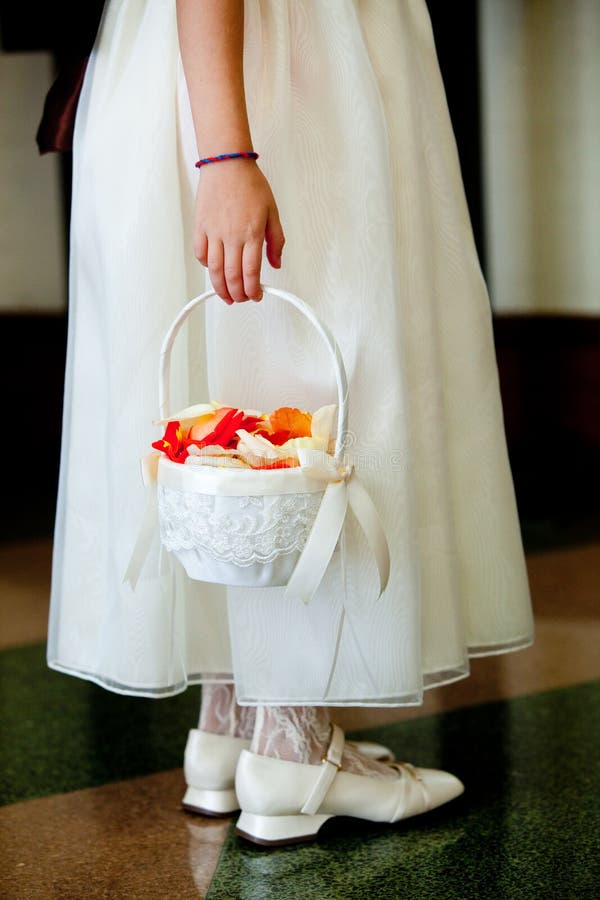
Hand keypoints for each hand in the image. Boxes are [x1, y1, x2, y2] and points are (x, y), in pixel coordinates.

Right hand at [194, 159, 284, 303]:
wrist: (227, 163)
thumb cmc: (250, 184)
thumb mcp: (273, 212)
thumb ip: (276, 241)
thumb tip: (276, 263)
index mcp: (252, 233)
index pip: (251, 272)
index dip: (253, 289)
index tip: (256, 295)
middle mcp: (232, 236)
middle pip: (232, 276)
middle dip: (238, 294)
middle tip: (242, 298)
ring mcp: (214, 232)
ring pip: (214, 270)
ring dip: (221, 288)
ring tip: (227, 296)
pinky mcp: (201, 227)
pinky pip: (201, 254)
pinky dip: (207, 267)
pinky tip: (214, 270)